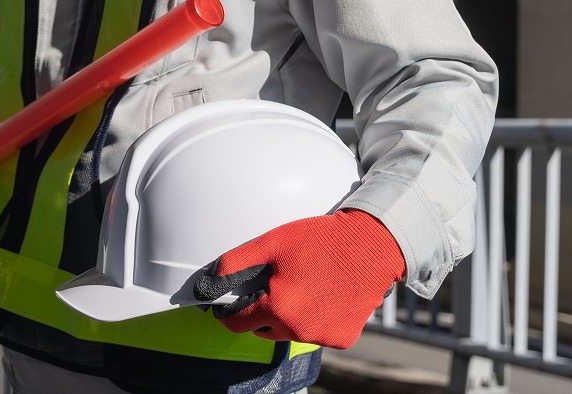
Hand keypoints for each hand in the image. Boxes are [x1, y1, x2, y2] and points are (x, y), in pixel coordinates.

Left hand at [193, 209, 405, 348]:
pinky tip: (323, 296)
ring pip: (289, 333)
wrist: (372, 246)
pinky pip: (316, 334)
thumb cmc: (320, 241)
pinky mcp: (342, 339)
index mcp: (278, 308)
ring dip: (288, 317)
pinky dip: (314, 320)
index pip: (237, 324)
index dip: (229, 313)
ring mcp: (322, 337)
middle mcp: (299, 330)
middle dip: (261, 311)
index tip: (230, 305)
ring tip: (301, 287)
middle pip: (263, 330)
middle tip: (273, 286)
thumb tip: (209, 281)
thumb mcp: (272, 244)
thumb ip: (236, 263)